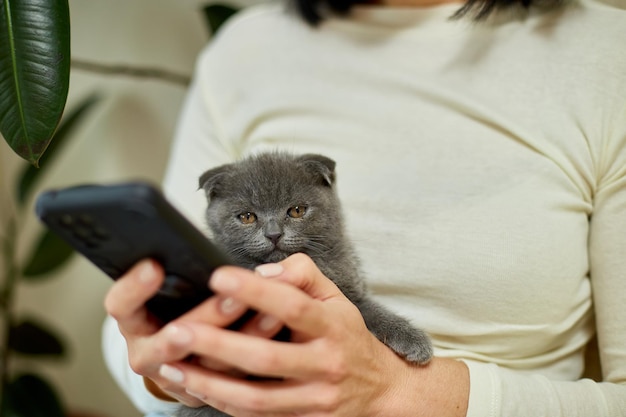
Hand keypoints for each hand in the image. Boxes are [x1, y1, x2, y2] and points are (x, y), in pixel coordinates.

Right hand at [103, 259, 281, 405]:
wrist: (187, 353)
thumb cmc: (179, 305)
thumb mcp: (172, 284)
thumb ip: (183, 267)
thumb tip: (210, 254)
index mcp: (133, 320)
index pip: (120, 305)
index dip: (134, 287)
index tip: (155, 266)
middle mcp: (147, 351)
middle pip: (170, 340)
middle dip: (206, 317)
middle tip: (232, 298)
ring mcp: (173, 376)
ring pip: (207, 363)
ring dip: (243, 336)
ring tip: (272, 313)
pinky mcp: (201, 391)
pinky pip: (230, 380)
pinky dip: (256, 353)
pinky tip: (277, 329)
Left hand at [161, 253, 468, 416]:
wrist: (379, 388)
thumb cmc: (347, 334)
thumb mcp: (336, 296)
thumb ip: (303, 274)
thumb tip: (262, 272)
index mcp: (333, 324)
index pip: (293, 305)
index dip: (255, 292)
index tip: (218, 277)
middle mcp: (326, 363)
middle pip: (267, 359)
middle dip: (218, 346)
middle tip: (177, 331)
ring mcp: (316, 397)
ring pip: (256, 397)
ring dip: (210, 384)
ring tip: (171, 366)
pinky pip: (258, 415)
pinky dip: (223, 403)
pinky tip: (194, 387)